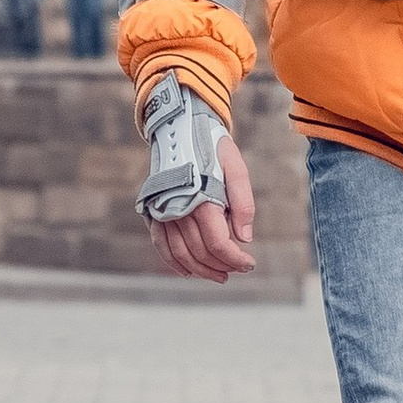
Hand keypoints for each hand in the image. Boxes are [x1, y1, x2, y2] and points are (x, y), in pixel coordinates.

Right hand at [147, 131, 256, 282]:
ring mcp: (162, 211)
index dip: (235, 259)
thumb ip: (243, 203)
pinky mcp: (153, 212)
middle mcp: (177, 208)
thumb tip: (245, 238)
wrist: (179, 127)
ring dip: (200, 270)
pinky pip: (161, 245)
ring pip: (180, 253)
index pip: (218, 243)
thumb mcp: (235, 167)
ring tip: (219, 275)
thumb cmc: (212, 147)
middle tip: (238, 270)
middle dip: (222, 265)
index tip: (249, 265)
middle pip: (200, 251)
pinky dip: (174, 262)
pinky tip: (188, 272)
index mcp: (200, 197)